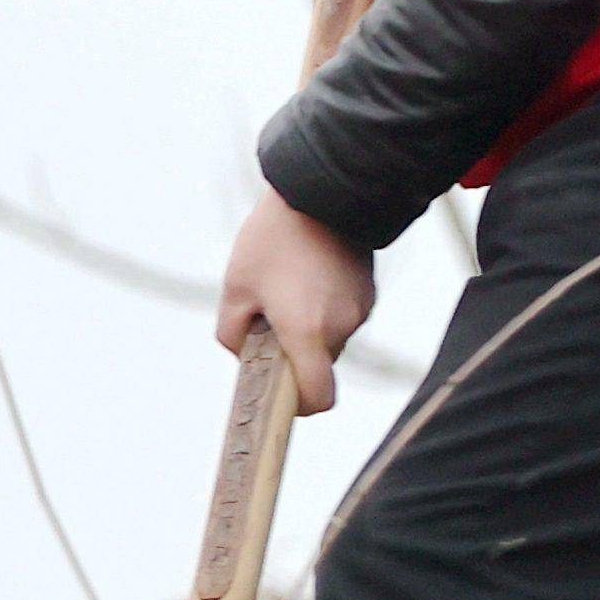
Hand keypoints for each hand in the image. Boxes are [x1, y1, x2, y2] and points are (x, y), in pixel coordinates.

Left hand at [217, 185, 376, 415]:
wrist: (321, 192)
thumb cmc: (272, 240)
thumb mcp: (235, 287)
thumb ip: (232, 333)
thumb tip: (244, 355)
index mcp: (307, 332)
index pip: (317, 397)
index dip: (299, 407)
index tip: (282, 397)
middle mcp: (341, 327)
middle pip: (318, 366)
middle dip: (293, 354)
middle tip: (267, 319)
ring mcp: (360, 310)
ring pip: (329, 340)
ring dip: (307, 329)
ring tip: (286, 288)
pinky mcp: (368, 293)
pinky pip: (341, 317)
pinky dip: (323, 310)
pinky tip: (306, 275)